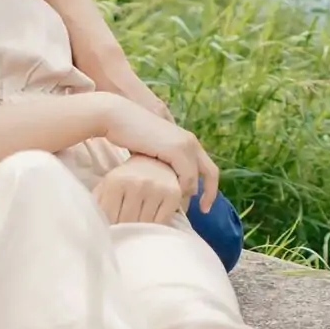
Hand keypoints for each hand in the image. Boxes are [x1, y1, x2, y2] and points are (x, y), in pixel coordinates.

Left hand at [92, 157, 185, 224]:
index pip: (109, 218)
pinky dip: (156, 228)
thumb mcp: (107, 185)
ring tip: (137, 228)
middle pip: (127, 222)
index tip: (111, 230)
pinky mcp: (173, 194)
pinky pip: (162, 223)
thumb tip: (91, 224)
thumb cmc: (127, 178)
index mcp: (116, 181)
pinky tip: (151, 224)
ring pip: (144, 225)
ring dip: (140, 231)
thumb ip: (96, 202)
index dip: (109, 228)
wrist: (155, 162)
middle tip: (125, 232)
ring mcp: (157, 188)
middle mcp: (137, 183)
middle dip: (124, 230)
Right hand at [93, 97, 219, 208]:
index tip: (200, 204)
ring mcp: (185, 144)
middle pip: (212, 173)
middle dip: (210, 194)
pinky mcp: (176, 149)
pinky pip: (186, 178)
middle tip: (203, 210)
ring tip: (177, 209)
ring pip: (195, 179)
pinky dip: (179, 191)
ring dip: (187, 196)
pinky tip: (168, 199)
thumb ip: (163, 165)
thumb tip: (166, 184)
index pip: (207, 168)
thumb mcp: (152, 152)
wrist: (118, 118)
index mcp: (187, 141)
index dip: (208, 187)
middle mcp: (191, 142)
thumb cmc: (128, 136)